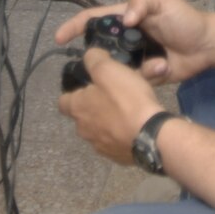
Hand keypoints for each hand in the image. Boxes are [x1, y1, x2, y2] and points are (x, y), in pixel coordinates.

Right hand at [54, 0, 212, 82]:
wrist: (207, 46)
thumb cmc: (184, 19)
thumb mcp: (163, 0)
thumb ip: (141, 1)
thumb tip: (124, 19)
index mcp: (125, 17)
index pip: (94, 19)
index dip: (74, 26)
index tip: (58, 39)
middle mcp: (125, 38)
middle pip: (100, 47)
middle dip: (98, 56)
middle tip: (98, 66)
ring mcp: (134, 57)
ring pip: (115, 67)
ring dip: (126, 68)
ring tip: (145, 63)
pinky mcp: (144, 75)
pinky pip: (134, 80)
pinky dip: (146, 74)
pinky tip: (162, 66)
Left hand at [57, 48, 164, 164]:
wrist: (151, 136)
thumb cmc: (126, 100)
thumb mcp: (108, 69)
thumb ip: (94, 59)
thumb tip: (90, 57)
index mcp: (77, 109)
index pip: (63, 101)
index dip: (74, 92)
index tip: (89, 85)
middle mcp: (84, 130)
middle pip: (84, 115)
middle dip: (96, 105)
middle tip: (115, 93)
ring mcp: (101, 146)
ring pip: (101, 128)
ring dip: (111, 119)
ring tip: (130, 108)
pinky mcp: (118, 156)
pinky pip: (117, 140)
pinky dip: (123, 133)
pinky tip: (138, 125)